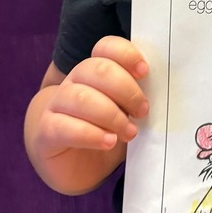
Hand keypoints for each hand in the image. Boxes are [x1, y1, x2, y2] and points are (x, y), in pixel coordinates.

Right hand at [36, 36, 149, 159]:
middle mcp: (74, 82)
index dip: (126, 54)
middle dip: (126, 89)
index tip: (144, 72)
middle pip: (97, 69)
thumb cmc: (106, 132)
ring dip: (111, 115)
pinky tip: (108, 142)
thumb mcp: (126, 113)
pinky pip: (65, 126)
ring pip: (81, 97)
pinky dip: (91, 134)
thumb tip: (165, 92)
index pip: (106, 47)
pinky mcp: (47, 131)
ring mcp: (57, 105)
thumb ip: (138, 99)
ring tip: (130, 133)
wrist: (74, 165)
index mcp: (95, 71)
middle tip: (143, 111)